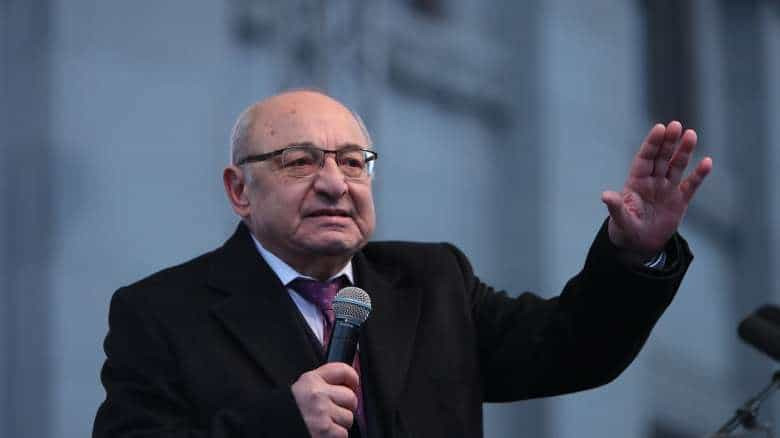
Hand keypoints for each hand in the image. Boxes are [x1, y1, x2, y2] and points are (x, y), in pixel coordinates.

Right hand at [291, 363, 358, 437]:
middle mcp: (317, 395)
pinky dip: (335, 437)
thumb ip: (320, 384)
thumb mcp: (300, 391)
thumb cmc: (285, 414)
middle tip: (332, 412)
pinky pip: (343, 434)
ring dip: (339, 425)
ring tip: (323, 425)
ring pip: (349, 418)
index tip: (353, 384)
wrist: (271, 428)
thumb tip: (345, 384)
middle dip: (345, 407)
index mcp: (310, 381)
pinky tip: (322, 434)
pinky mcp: (326, 432)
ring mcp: (322, 414)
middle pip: (351, 397)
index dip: (351, 379)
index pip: (343, 371)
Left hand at [601, 121, 711, 255]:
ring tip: (691, 134)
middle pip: (661, 157)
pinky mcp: (680, 201)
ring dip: (684, 151)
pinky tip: (707, 162)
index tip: (659, 128)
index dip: (652, 144)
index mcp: (636, 182)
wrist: (639, 246)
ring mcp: (667, 189)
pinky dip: (699, 175)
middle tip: (675, 125)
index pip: (645, 158)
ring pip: (677, 166)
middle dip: (668, 142)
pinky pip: (691, 185)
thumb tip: (605, 195)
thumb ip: (615, 206)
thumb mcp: (620, 219)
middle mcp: (652, 181)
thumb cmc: (625, 230)